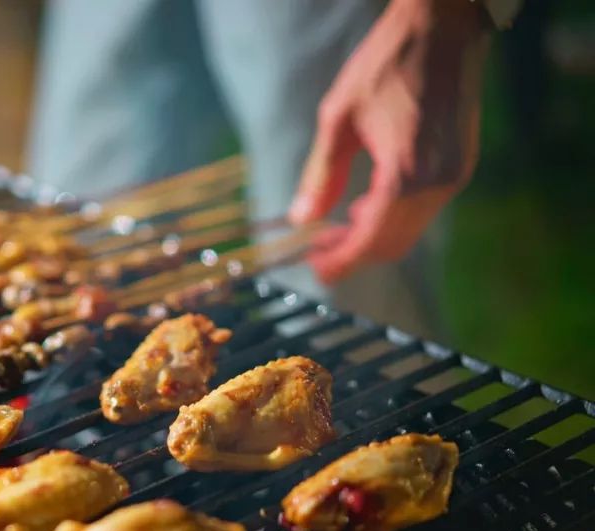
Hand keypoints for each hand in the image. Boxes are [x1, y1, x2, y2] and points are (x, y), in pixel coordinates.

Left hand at [288, 0, 490, 282]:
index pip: (371, 240)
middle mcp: (437, 182)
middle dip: (355, 255)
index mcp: (405, 174)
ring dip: (373, 237)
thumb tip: (300, 218)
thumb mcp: (338, 119)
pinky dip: (394, 218)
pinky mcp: (460, 166)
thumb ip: (321, 174)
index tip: (317, 271)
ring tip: (336, 230)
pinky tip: (366, 206)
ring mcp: (455, 175)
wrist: (444, 29)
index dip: (342, 262)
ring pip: (410, 231)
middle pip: (393, 244)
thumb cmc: (386, 65)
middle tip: (320, 253)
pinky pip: (424, 210)